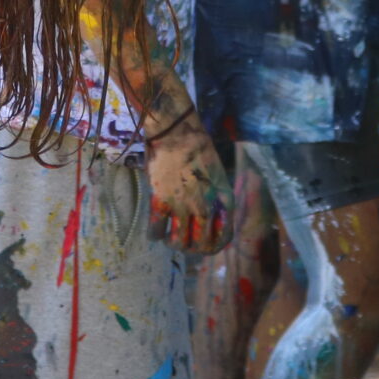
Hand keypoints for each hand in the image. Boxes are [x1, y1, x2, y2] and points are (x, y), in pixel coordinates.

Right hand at [145, 121, 233, 252]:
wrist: (176, 131)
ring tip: (168, 236)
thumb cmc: (198, 147)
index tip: (203, 244)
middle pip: (201, 246)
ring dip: (172, 243)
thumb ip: (216, 197)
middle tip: (183, 240)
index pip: (225, 238)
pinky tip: (155, 228)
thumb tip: (208, 217)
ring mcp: (183, 206)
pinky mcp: (161, 201)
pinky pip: (156, 231)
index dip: (213, 246)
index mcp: (223, 199)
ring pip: (178, 243)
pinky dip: (154, 234)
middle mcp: (206, 206)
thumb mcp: (217, 174)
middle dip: (192, 248)